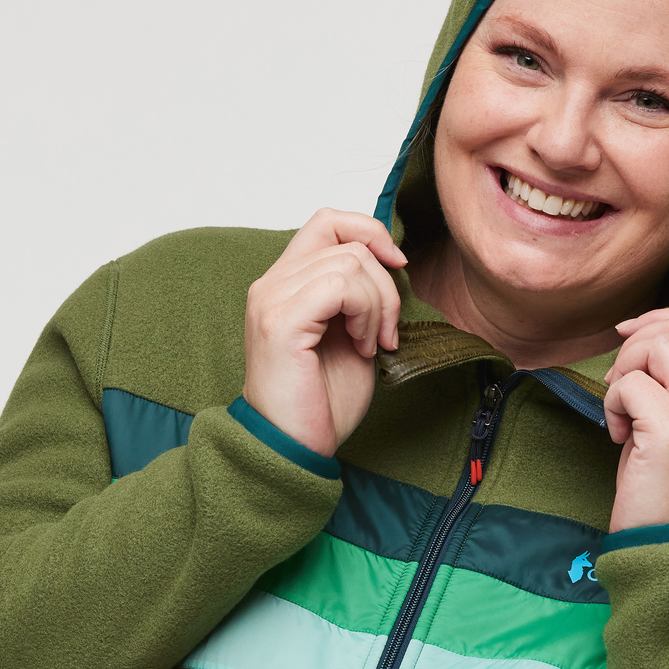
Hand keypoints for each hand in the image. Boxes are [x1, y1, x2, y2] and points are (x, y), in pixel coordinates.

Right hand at [242, 209, 405, 457]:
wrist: (293, 446)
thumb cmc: (320, 401)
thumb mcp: (353, 334)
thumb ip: (362, 295)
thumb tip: (393, 262)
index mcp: (286, 283)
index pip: (328, 221)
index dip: (370, 232)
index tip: (397, 266)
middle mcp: (271, 283)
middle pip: (348, 242)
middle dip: (386, 284)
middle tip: (386, 332)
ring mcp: (272, 298)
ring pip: (350, 262)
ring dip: (377, 304)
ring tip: (370, 343)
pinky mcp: (280, 320)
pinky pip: (340, 286)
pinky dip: (365, 313)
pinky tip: (362, 346)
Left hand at [603, 309, 668, 532]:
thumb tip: (645, 330)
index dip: (662, 319)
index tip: (630, 336)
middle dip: (635, 346)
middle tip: (621, 384)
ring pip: (656, 345)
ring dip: (625, 371)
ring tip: (623, 408)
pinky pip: (629, 384)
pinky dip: (612, 403)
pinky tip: (620, 434)